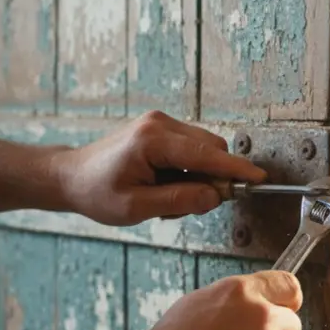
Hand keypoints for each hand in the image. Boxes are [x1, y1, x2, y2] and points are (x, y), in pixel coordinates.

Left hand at [52, 111, 266, 224]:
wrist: (71, 176)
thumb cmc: (97, 191)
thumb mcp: (137, 207)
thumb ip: (180, 200)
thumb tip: (215, 196)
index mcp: (153, 140)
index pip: (207, 154)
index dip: (235, 169)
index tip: (258, 179)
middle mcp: (159, 124)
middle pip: (211, 148)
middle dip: (213, 178)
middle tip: (190, 205)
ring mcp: (160, 123)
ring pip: (204, 149)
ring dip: (199, 176)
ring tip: (168, 197)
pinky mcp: (160, 128)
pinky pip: (191, 149)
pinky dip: (189, 170)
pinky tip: (166, 185)